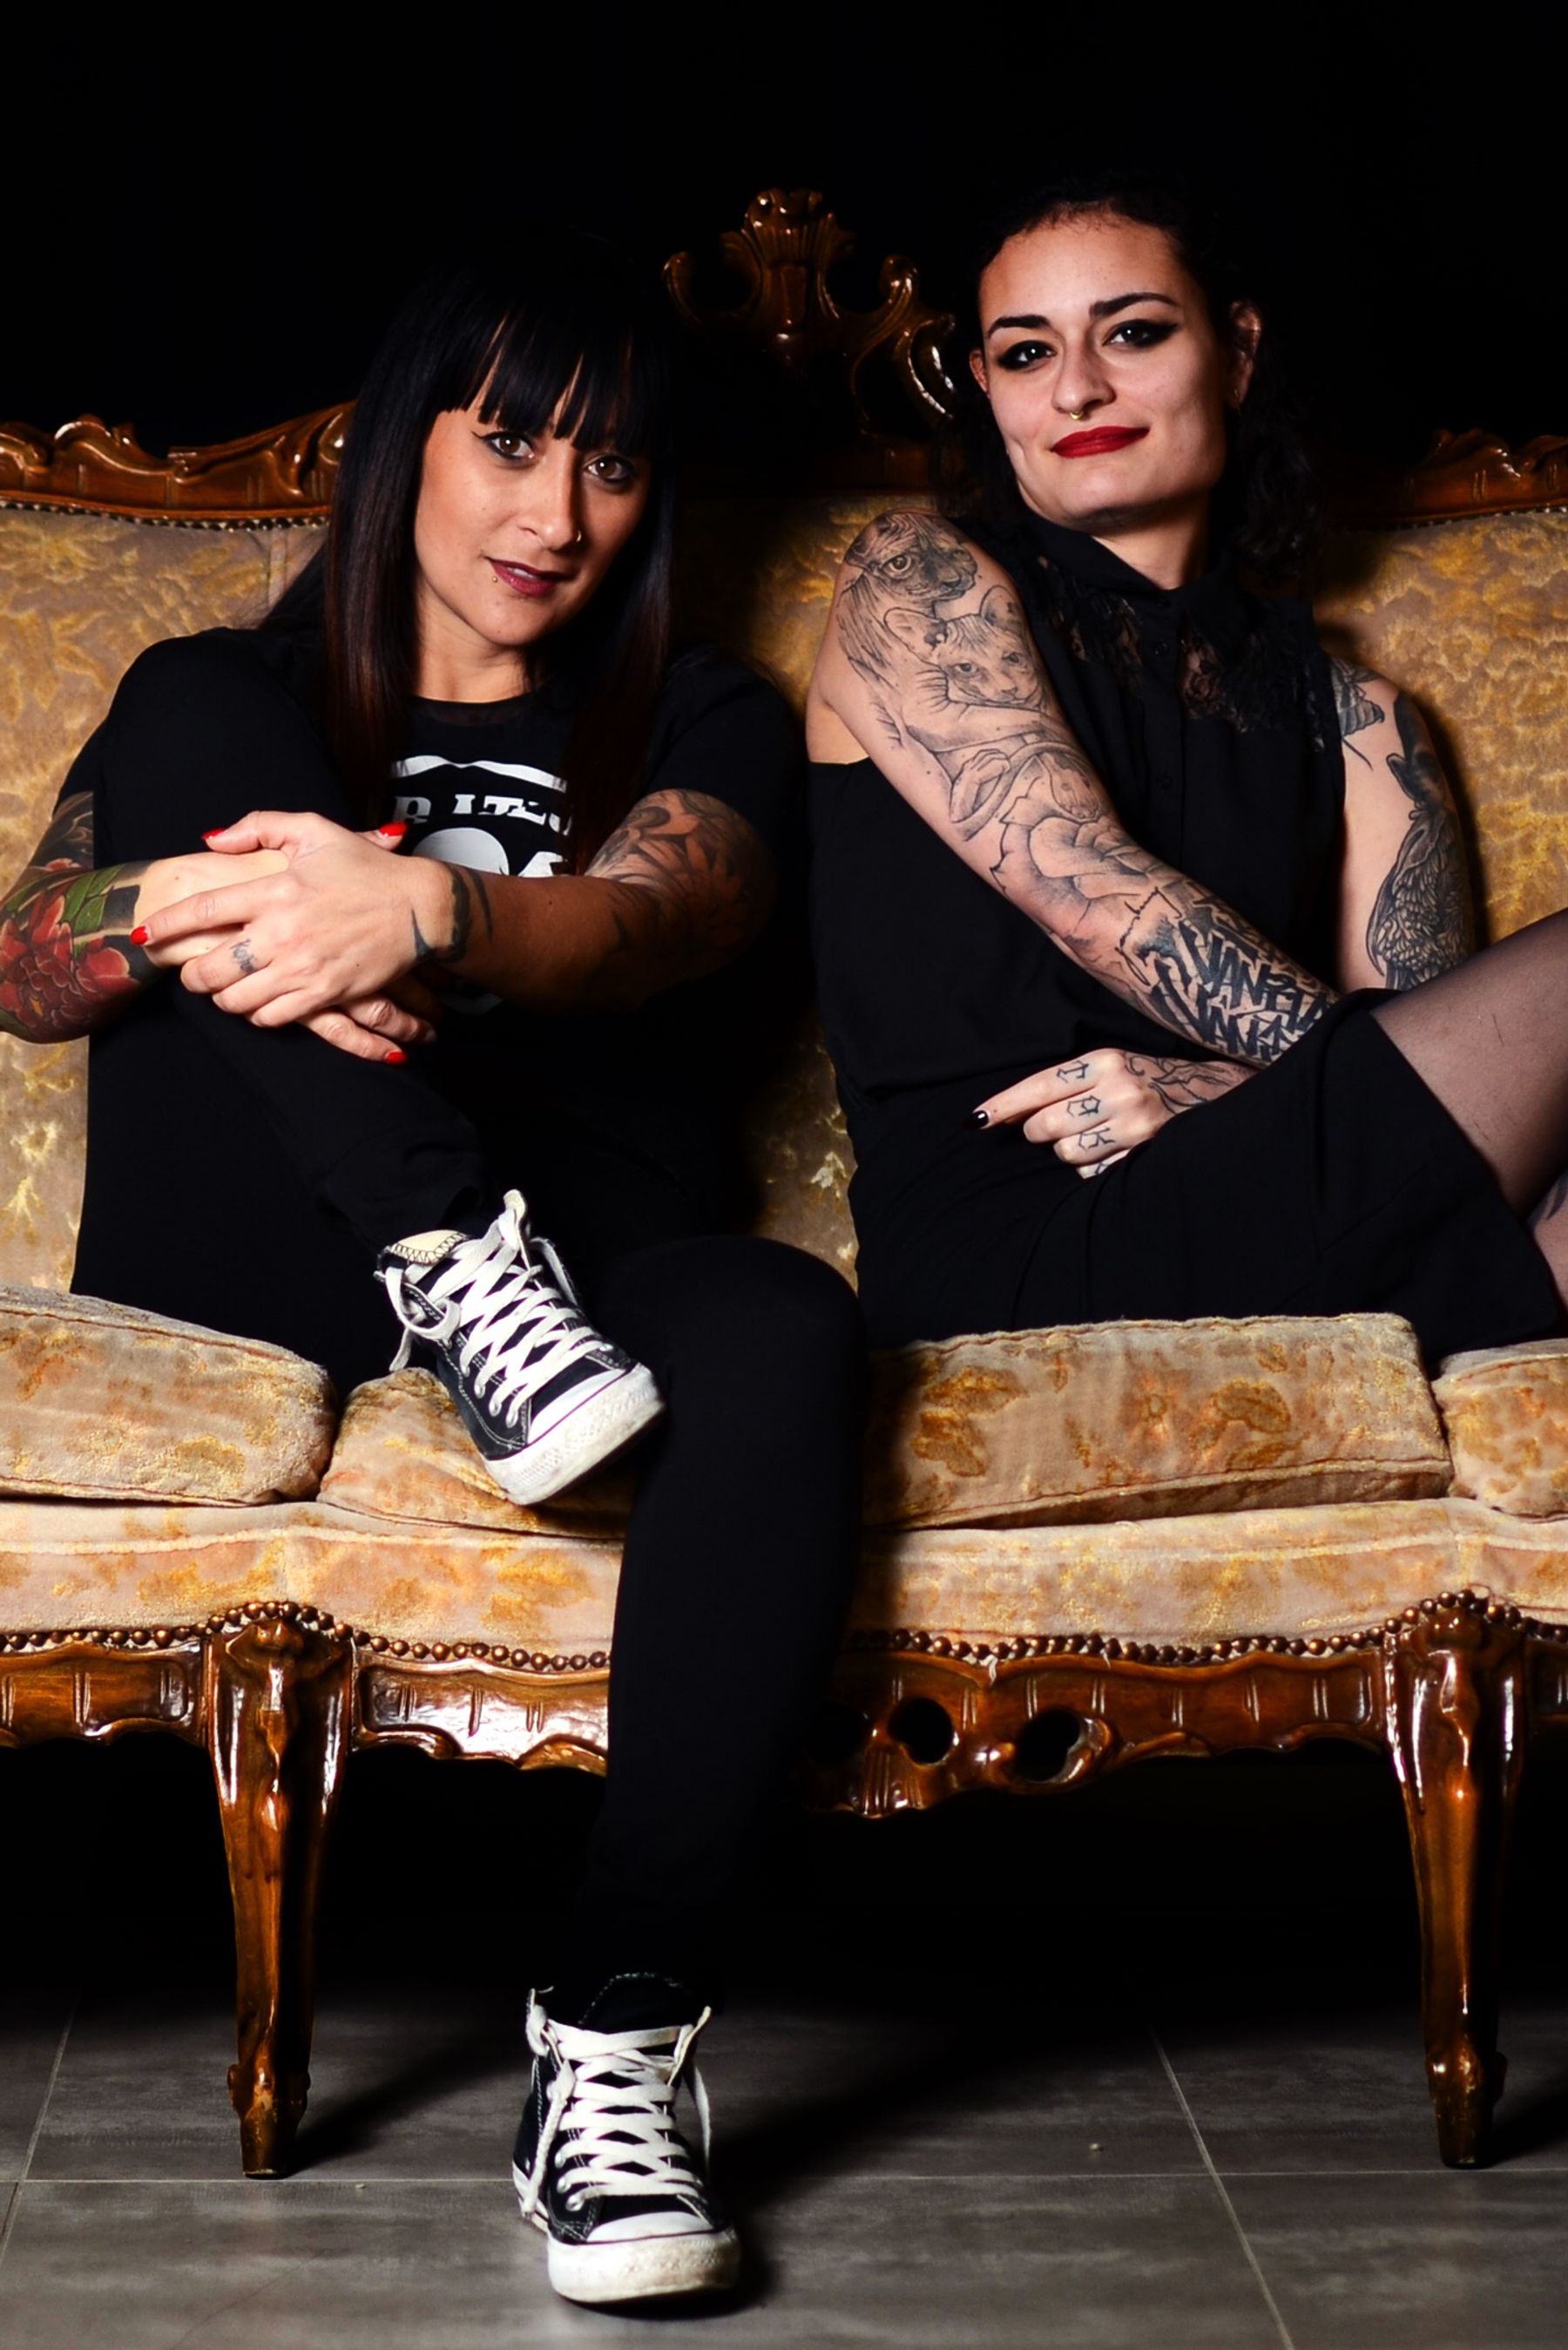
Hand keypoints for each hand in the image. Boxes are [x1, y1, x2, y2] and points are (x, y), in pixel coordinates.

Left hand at [136, 811, 451, 1026]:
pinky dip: (257, 1013)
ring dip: (222, 997)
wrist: (419, 908)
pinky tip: (259, 1001)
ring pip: (236, 999)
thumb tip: (212, 841)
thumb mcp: (314, 830)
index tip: (145, 934)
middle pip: (210, 968)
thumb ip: (260, 826)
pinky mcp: (324, 993)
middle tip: (191, 969)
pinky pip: (271, 1017)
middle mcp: (282, 932)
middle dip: (190, 973)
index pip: (203, 911)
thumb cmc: (365, 868)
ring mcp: (303, 967)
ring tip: (225, 988)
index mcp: (275, 889)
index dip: (166, 925)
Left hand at [975, 1048, 1251, 1176]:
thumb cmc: (1155, 1081)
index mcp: (1106, 1059)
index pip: (1038, 1086)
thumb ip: (1070, 1085)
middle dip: (1041, 1133)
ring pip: (1067, 1154)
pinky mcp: (1147, 1152)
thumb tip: (1013, 1114)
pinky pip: (1095, 1172)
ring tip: (1097, 1137)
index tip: (976, 1121)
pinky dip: (1097, 1168)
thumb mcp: (1115, 1067)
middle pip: (1046, 1126)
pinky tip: (1117, 1151)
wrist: (1222, 1093)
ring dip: (1071, 1153)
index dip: (1003, 1106)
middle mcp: (1119, 1088)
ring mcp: (1135, 1123)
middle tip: (1059, 1127)